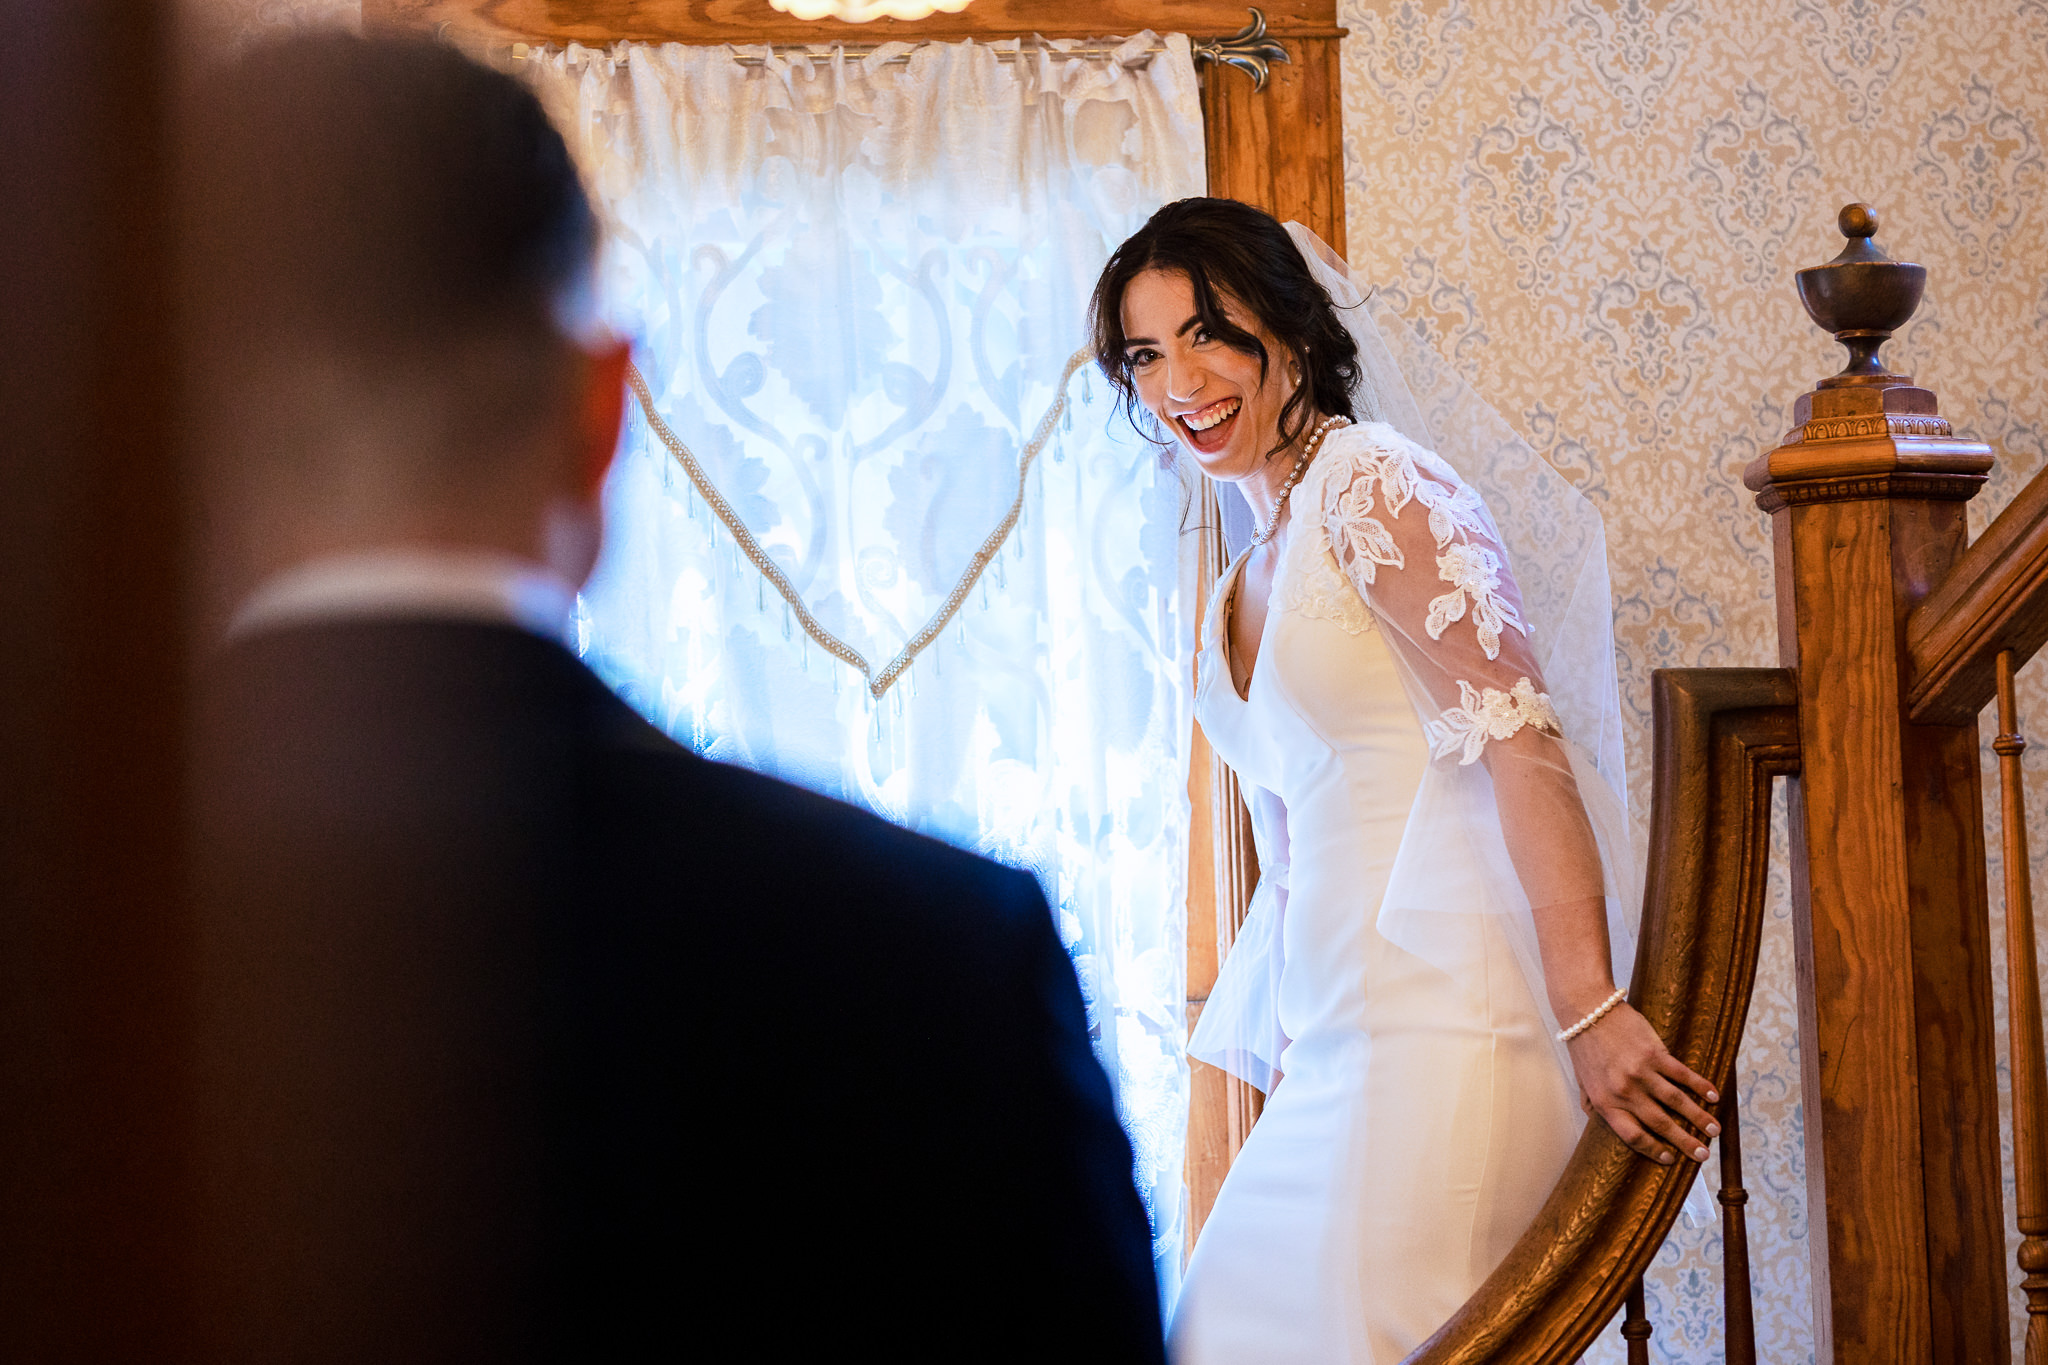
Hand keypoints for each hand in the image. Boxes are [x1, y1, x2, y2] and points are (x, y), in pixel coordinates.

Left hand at [1566, 1001, 1719, 1164]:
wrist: (1586, 1009)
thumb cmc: (1584, 1046)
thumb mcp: (1583, 1081)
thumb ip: (1591, 1104)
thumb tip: (1595, 1121)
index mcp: (1605, 1103)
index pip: (1633, 1136)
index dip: (1654, 1150)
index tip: (1670, 1159)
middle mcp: (1624, 1091)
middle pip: (1660, 1124)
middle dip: (1685, 1142)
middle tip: (1704, 1155)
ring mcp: (1641, 1072)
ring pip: (1676, 1102)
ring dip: (1699, 1118)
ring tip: (1715, 1131)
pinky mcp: (1654, 1053)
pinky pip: (1682, 1075)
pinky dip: (1700, 1086)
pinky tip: (1713, 1096)